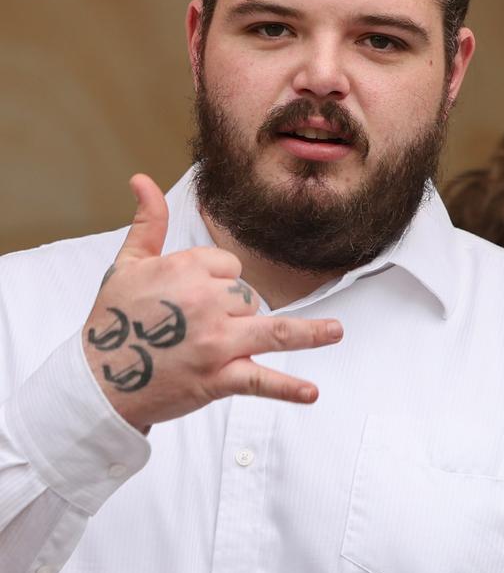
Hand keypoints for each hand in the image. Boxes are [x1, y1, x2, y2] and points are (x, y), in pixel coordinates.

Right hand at [82, 174, 342, 431]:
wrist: (98, 382)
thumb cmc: (112, 321)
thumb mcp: (127, 264)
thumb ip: (147, 221)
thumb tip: (142, 180)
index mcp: (186, 269)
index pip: (229, 267)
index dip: (217, 282)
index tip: (194, 300)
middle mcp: (207, 302)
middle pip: (249, 297)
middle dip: (236, 312)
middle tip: (199, 330)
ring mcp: (216, 342)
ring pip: (273, 330)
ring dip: (310, 333)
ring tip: (336, 332)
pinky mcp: (219, 378)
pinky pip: (261, 381)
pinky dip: (287, 388)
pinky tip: (311, 392)